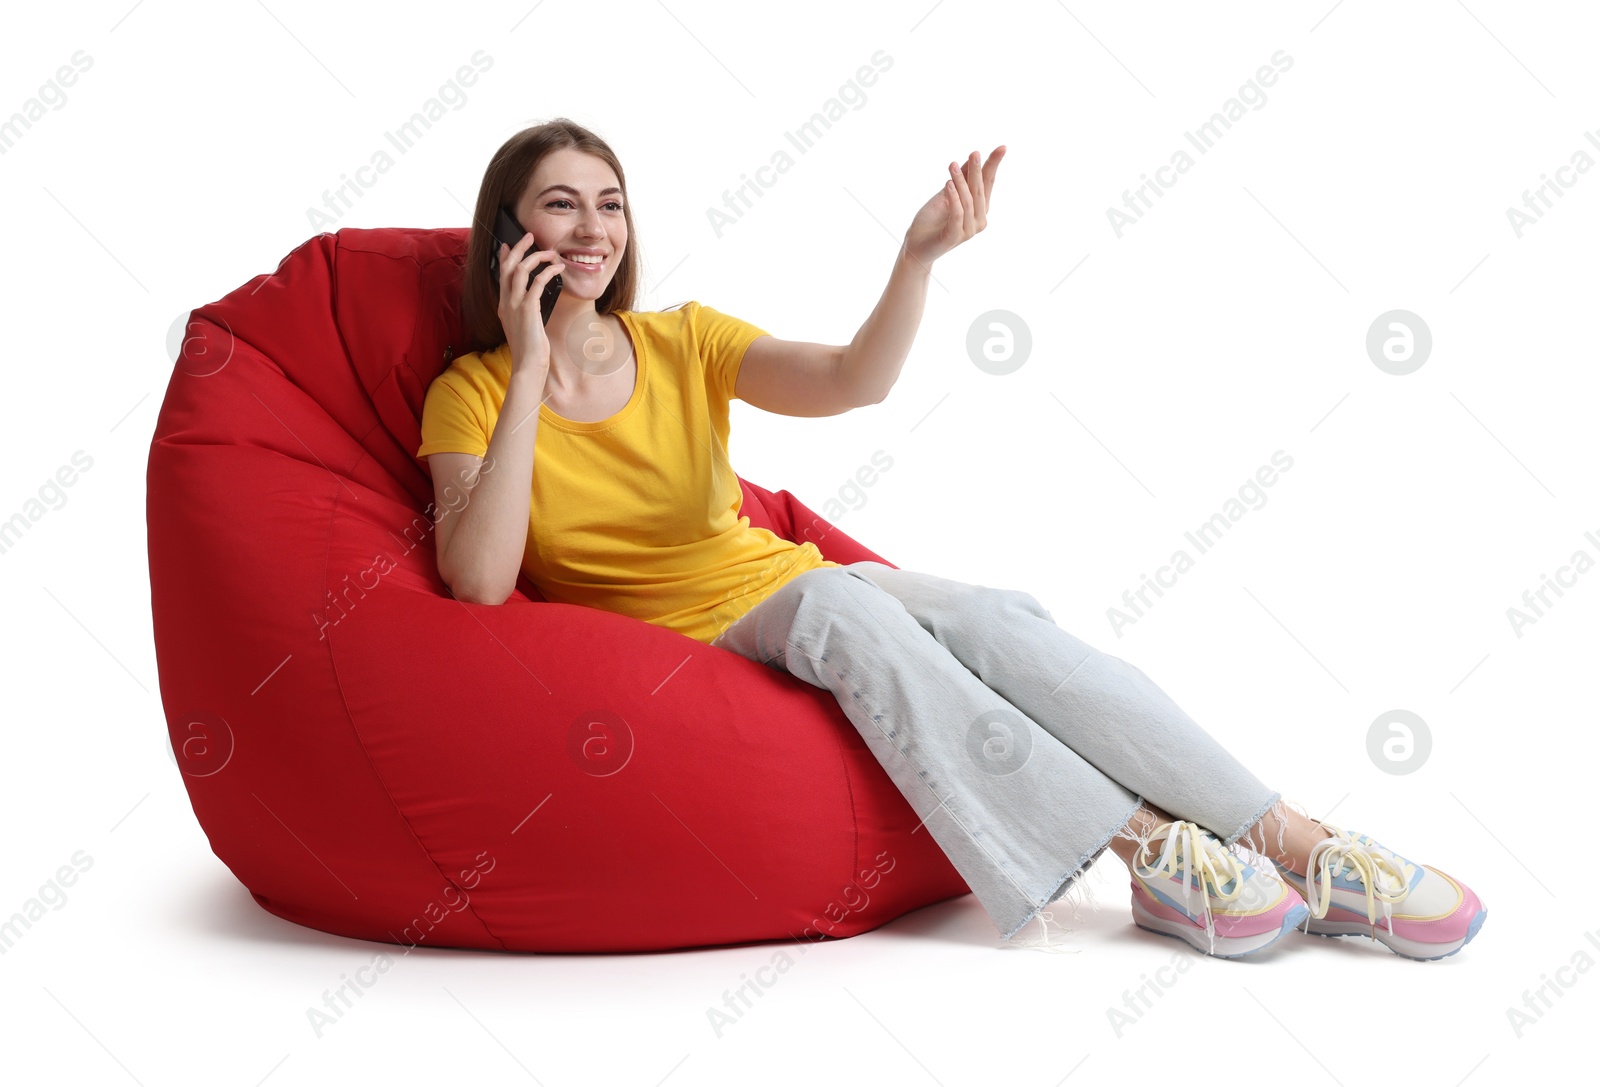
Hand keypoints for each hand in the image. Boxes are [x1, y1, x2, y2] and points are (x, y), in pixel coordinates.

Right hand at [496, 232, 564, 375]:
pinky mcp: (528, 309)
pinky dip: (548, 272)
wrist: (529, 365)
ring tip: (550, 252)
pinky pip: (537, 283)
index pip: (501, 275)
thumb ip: (525, 311)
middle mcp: (506, 302)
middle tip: (530, 236)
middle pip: (508, 266)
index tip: (508, 244)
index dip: (504, 257)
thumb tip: (533, 301)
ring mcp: (515, 305)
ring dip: (536, 257)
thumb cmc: (531, 349)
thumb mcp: (524, 326)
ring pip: (521, 270)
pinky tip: (558, 269)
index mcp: (504, 306)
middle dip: (519, 247)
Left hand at [902, 146, 1004, 268]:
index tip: (1002, 147)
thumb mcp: (946, 194)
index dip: (994, 166)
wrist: (916, 245)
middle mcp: (978, 220)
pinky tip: (948, 184)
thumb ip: (960, 180)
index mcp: (979, 208)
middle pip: (980, 190)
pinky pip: (957, 214)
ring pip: (968, 201)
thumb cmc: (932, 220)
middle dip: (978, 170)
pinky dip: (953, 199)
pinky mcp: (955, 237)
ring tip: (952, 165)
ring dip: (960, 181)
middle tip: (974, 153)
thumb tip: (971, 159)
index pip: (988, 183)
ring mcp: (968, 230)